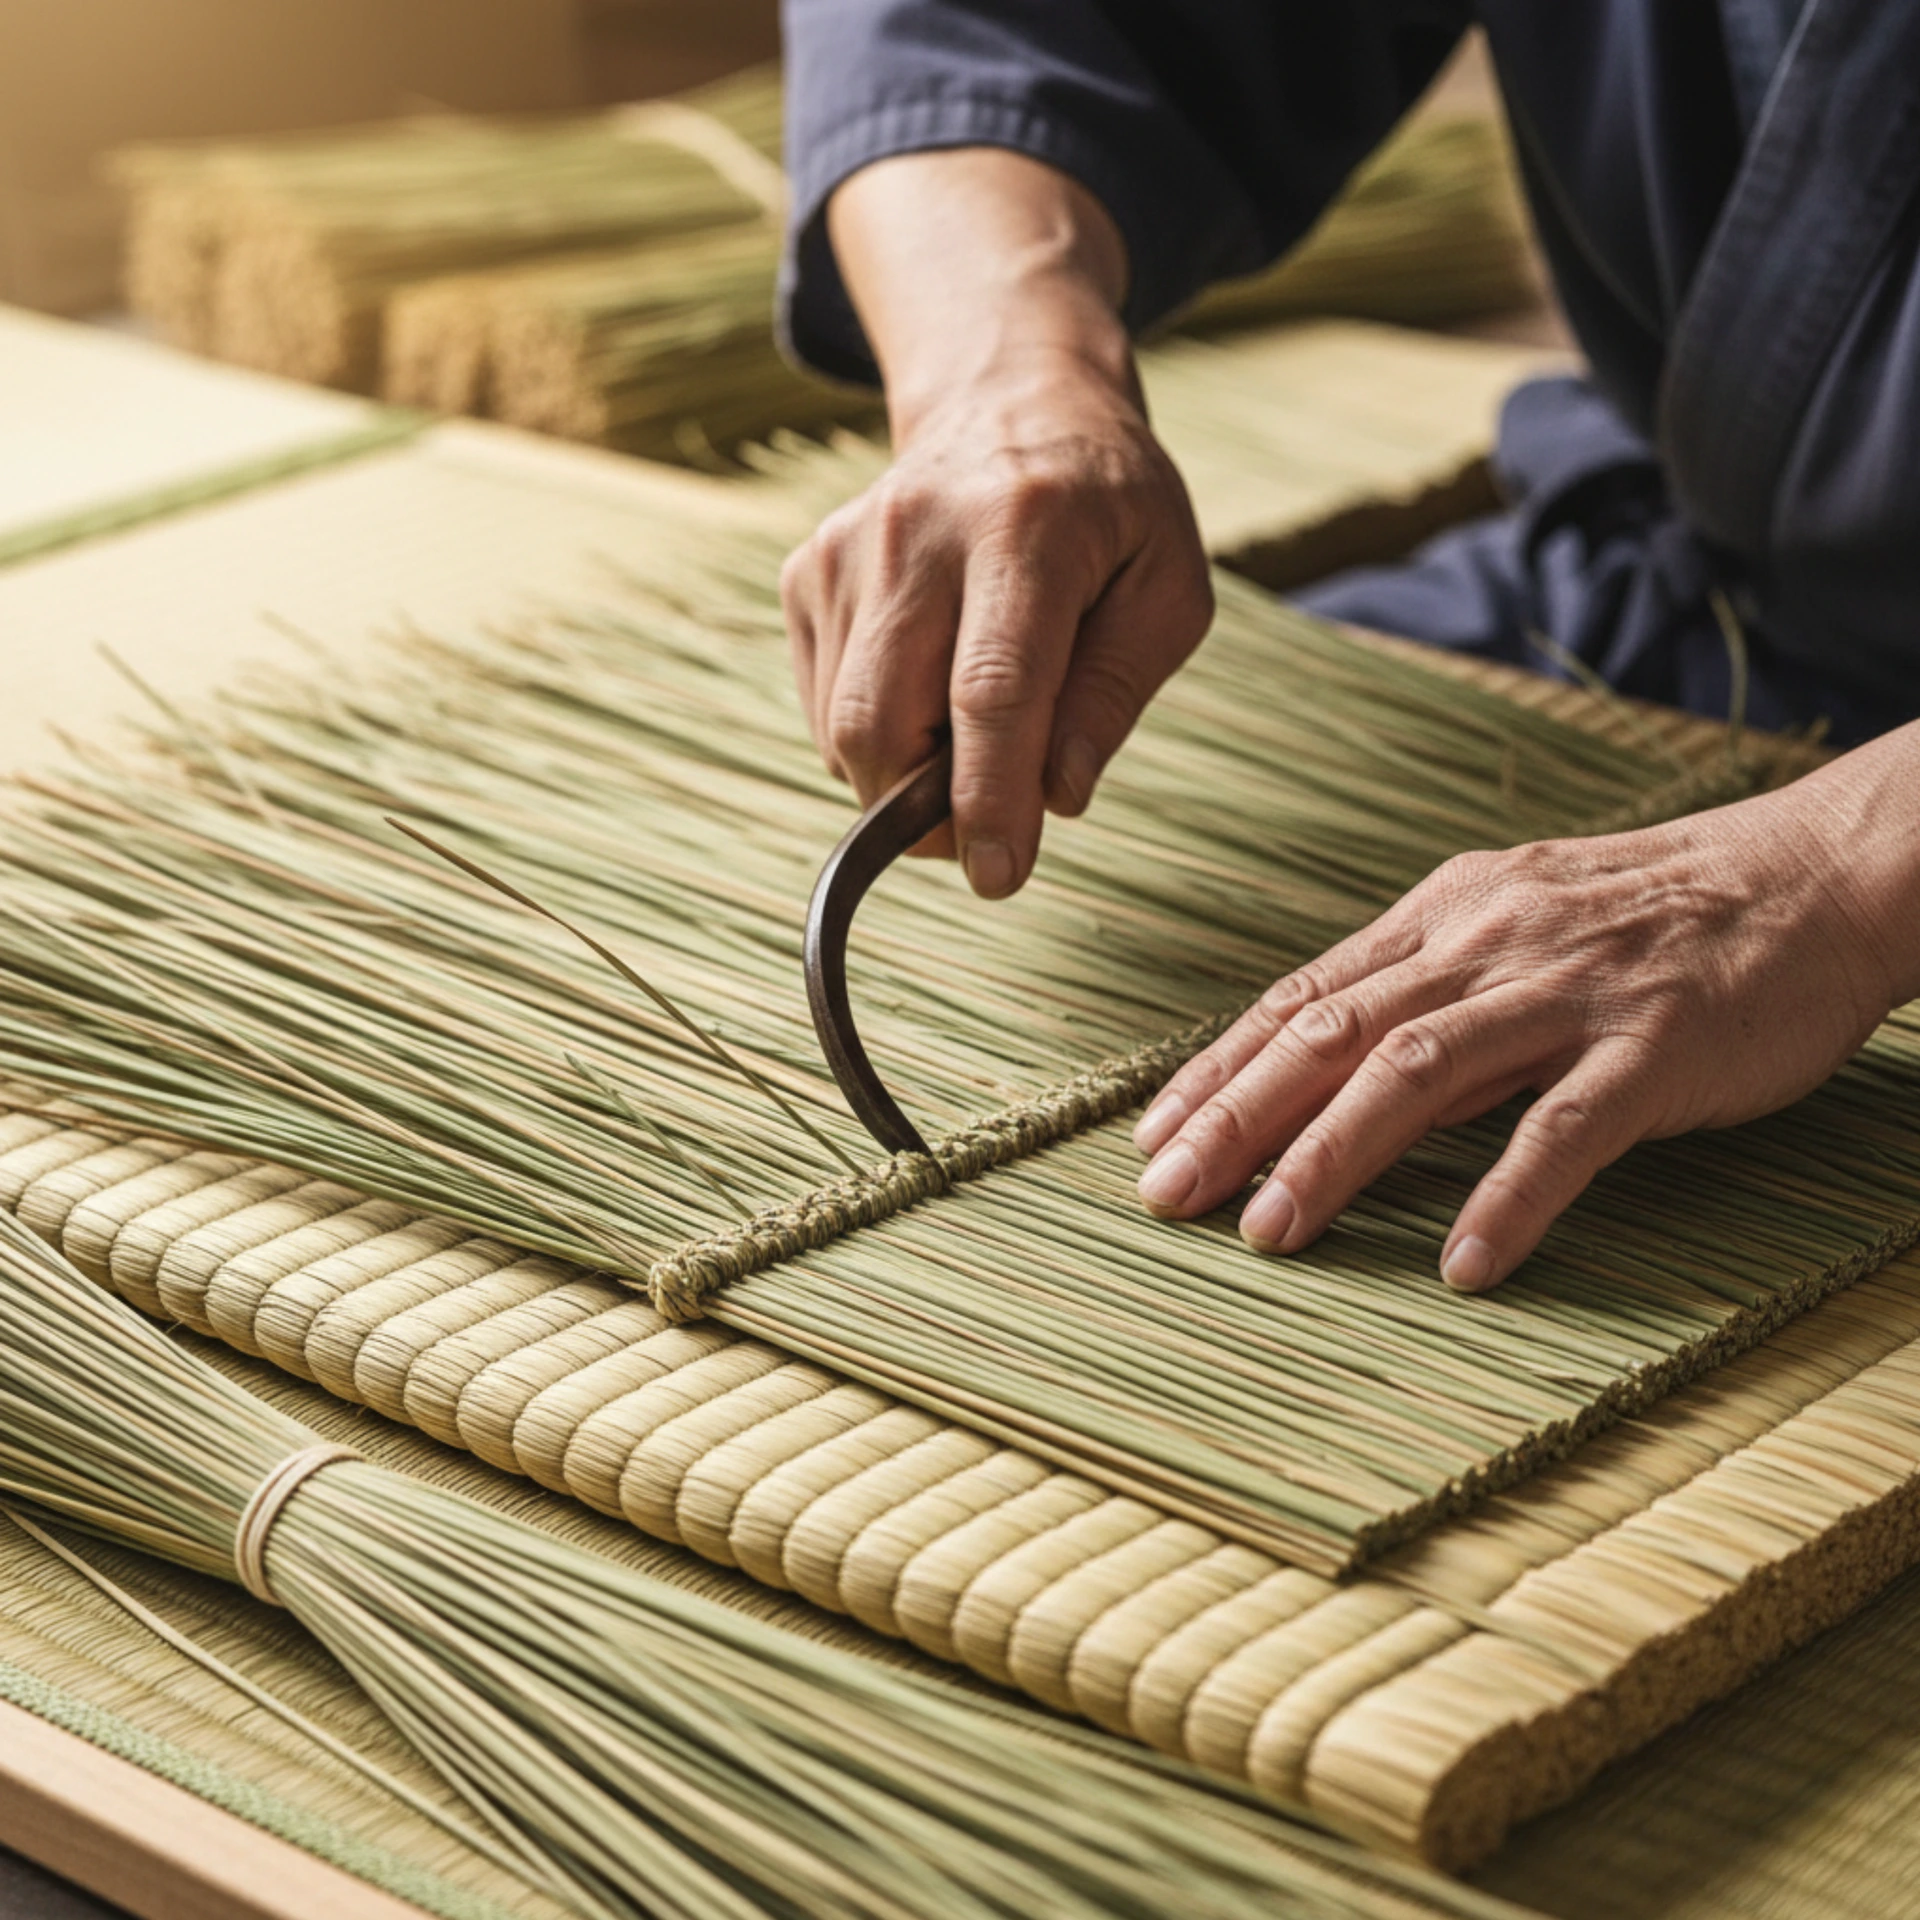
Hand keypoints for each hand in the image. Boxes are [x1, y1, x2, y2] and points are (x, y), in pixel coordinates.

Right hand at [781, 149, 1212, 895]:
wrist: (1010, 403)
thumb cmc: (1110, 513)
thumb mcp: (1166, 589)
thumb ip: (1113, 693)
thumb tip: (1057, 797)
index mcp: (1026, 530)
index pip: (989, 690)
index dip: (988, 798)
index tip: (999, 877)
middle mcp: (917, 534)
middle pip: (886, 722)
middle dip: (929, 810)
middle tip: (990, 828)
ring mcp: (847, 551)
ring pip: (845, 729)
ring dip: (905, 778)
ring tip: (972, 740)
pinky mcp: (807, 574)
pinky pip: (826, 708)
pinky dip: (878, 737)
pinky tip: (930, 687)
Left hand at [1133, 731, 1919, 1289]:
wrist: (1811, 874)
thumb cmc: (1652, 912)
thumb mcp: (1515, 920)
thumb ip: (1425, 988)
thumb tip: (1328, 1073)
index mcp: (1443, 914)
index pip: (1304, 999)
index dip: (1220, 1070)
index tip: (1155, 1135)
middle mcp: (1486, 944)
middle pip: (1332, 1034)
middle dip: (1237, 1117)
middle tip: (1168, 1194)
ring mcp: (1567, 992)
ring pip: (1418, 1071)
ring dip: (1332, 1155)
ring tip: (1268, 1232)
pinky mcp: (1652, 1045)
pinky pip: (1565, 1127)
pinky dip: (1506, 1195)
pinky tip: (1461, 1263)